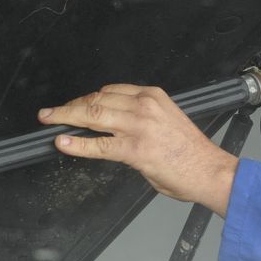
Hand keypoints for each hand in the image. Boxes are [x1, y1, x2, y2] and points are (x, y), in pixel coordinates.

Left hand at [39, 85, 238, 215]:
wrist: (210, 171)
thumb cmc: (191, 153)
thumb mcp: (166, 120)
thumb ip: (140, 119)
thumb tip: (115, 127)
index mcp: (153, 96)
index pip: (110, 90)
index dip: (86, 98)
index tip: (74, 106)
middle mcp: (144, 106)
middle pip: (97, 99)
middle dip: (70, 106)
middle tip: (51, 112)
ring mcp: (139, 127)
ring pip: (93, 115)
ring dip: (66, 117)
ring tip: (49, 121)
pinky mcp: (135, 150)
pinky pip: (99, 145)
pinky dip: (77, 144)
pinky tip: (64, 143)